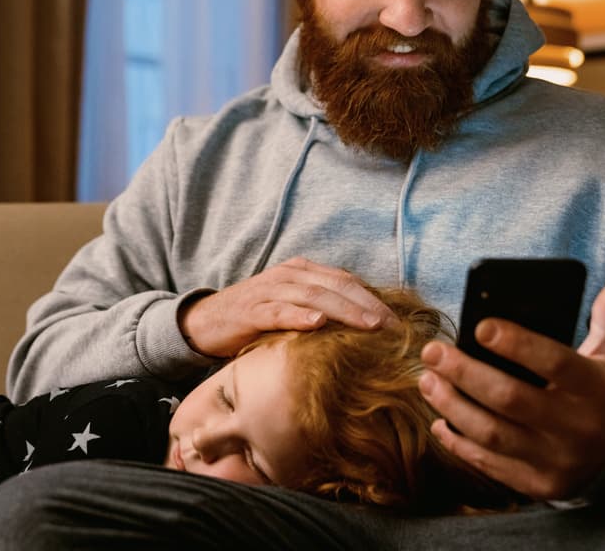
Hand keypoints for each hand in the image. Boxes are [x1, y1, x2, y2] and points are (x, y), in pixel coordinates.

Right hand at [177, 257, 396, 358]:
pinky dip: (299, 315)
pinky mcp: (251, 310)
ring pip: (314, 295)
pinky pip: (278, 311)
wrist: (206, 322)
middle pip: (336, 285)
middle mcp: (288, 275)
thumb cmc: (256, 320)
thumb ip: (322, 312)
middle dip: (367, 305)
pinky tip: (318, 323)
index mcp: (302, 272)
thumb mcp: (292, 310)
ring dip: (344, 310)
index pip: (346, 280)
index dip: (373, 298)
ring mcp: (269, 291)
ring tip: (369, 325)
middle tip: (392, 326)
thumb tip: (364, 331)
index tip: (398, 321)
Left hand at [419, 280, 604, 499]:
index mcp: (593, 389)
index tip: (479, 326)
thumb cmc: (596, 394)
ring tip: (426, 380)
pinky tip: (439, 420)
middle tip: (432, 351)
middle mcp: (575, 427)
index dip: (517, 344)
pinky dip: (459, 443)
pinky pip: (489, 464)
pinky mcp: (535, 484)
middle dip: (465, 373)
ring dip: (452, 406)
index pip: (555, 363)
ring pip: (493, 434)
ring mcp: (554, 460)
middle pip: (511, 398)